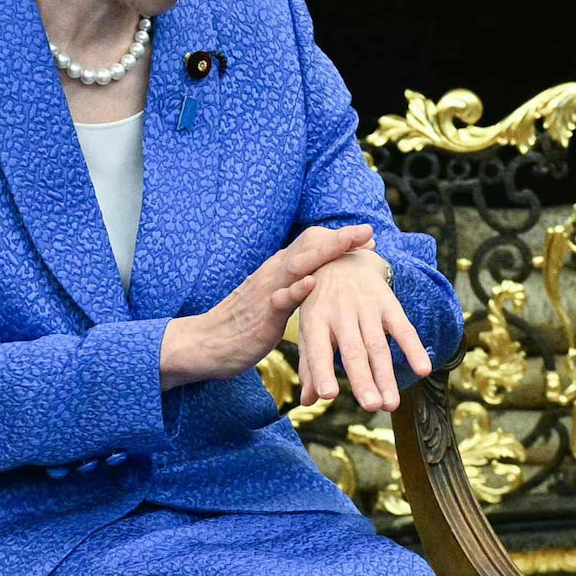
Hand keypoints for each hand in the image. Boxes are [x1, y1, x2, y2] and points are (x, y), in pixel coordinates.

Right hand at [161, 221, 371, 387]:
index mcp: (278, 270)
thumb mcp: (272, 301)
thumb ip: (292, 289)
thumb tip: (315, 284)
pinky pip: (280, 299)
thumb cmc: (242, 325)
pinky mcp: (261, 314)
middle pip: (309, 247)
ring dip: (326, 252)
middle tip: (368, 231)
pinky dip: (296, 289)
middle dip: (340, 239)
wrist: (207, 343)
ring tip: (350, 243)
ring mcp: (267, 291)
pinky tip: (312, 282)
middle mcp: (274, 273)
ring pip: (299, 264)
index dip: (339, 241)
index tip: (366, 238)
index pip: (311, 246)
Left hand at [286, 244, 431, 414]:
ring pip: (377, 345)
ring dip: (385, 376)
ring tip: (390, 405)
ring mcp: (366, 307)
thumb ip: (309, 365)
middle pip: (353, 351)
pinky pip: (403, 327)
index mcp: (315, 320)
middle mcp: (340, 313)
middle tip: (371, 407)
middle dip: (362, 380)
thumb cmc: (320, 303)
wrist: (342, 257)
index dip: (322, 371)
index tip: (328, 395)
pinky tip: (424, 370)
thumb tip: (308, 400)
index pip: (318, 350)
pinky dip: (413, 348)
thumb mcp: (309, 328)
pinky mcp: (388, 302)